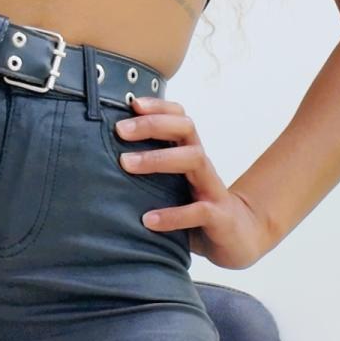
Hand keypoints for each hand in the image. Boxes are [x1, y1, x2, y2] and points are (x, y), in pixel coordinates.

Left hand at [112, 93, 274, 269]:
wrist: (239, 237)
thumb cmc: (196, 207)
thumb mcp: (173, 185)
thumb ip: (149, 172)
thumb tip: (99, 161)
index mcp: (190, 154)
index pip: (180, 118)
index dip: (159, 106)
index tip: (131, 103)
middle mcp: (202, 165)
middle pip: (186, 129)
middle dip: (152, 125)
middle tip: (120, 130)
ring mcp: (213, 189)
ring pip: (194, 159)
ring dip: (158, 159)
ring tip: (126, 164)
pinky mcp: (220, 217)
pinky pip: (199, 211)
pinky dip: (172, 215)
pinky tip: (148, 220)